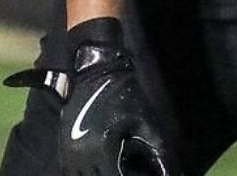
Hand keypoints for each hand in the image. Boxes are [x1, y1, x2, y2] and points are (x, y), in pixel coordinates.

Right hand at [54, 19, 175, 175]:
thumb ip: (160, 156)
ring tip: (118, 170)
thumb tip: (171, 175)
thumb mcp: (147, 126)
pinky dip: (87, 174)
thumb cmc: (124, 96)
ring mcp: (68, 153)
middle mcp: (80, 156)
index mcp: (102, 151)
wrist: (95, 71)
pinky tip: (100, 170)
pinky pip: (72, 172)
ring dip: (99, 175)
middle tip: (129, 172)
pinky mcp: (64, 148)